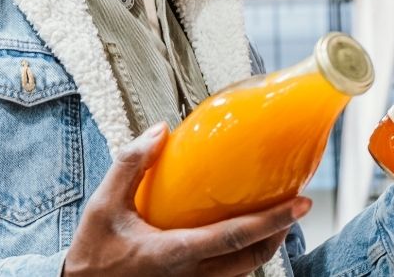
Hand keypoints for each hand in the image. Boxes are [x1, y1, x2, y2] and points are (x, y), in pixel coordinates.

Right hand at [64, 123, 311, 276]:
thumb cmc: (93, 250)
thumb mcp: (102, 203)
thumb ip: (131, 164)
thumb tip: (161, 130)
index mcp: (175, 252)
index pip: (235, 237)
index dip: (272, 221)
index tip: (301, 203)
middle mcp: (191, 275)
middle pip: (253, 259)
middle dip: (280, 233)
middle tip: (295, 206)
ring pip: (245, 271)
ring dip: (266, 246)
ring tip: (275, 218)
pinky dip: (245, 257)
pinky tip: (242, 236)